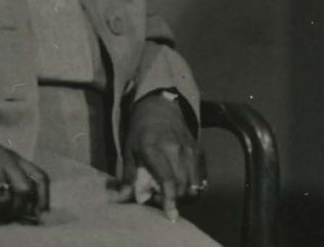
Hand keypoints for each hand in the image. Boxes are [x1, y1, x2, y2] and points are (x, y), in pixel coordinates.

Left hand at [115, 93, 203, 219]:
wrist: (159, 107)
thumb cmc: (140, 131)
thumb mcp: (128, 151)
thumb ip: (128, 177)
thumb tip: (122, 198)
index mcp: (155, 150)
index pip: (168, 180)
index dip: (169, 200)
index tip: (171, 215)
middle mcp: (176, 150)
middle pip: (182, 186)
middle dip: (173, 199)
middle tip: (159, 196)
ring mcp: (190, 149)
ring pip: (194, 183)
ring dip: (184, 194)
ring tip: (170, 190)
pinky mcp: (198, 149)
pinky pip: (201, 175)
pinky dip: (194, 185)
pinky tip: (183, 184)